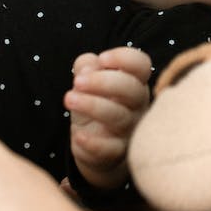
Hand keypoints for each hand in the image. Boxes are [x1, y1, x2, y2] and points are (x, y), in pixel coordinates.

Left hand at [66, 46, 152, 189]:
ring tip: (69, 99)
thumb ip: (86, 67)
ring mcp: (129, 129)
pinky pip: (109, 148)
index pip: (141, 65)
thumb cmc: (95, 104)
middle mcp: (137, 105)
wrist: (95, 145)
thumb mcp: (87, 82)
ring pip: (119, 116)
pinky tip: (78, 135)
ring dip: (92, 105)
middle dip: (103, 82)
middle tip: (77, 82)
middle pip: (131, 89)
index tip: (102, 59)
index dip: (124, 58)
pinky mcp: (117, 152)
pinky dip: (93, 142)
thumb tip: (87, 67)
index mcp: (134, 82)